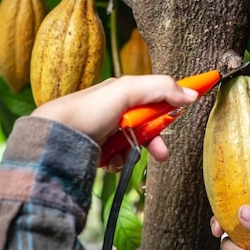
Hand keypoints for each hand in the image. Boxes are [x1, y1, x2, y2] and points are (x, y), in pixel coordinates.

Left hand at [31, 75, 197, 170]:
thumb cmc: (85, 111)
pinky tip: (107, 161)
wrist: (53, 139)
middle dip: (154, 140)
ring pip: (132, 145)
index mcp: (121, 92)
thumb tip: (189, 93)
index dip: (175, 100)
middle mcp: (113, 110)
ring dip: (131, 153)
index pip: (156, 94)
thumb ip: (158, 88)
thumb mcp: (124, 92)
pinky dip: (116, 162)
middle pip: (147, 125)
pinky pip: (116, 158)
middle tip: (162, 155)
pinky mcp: (95, 150)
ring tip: (119, 156)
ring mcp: (105, 131)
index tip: (197, 100)